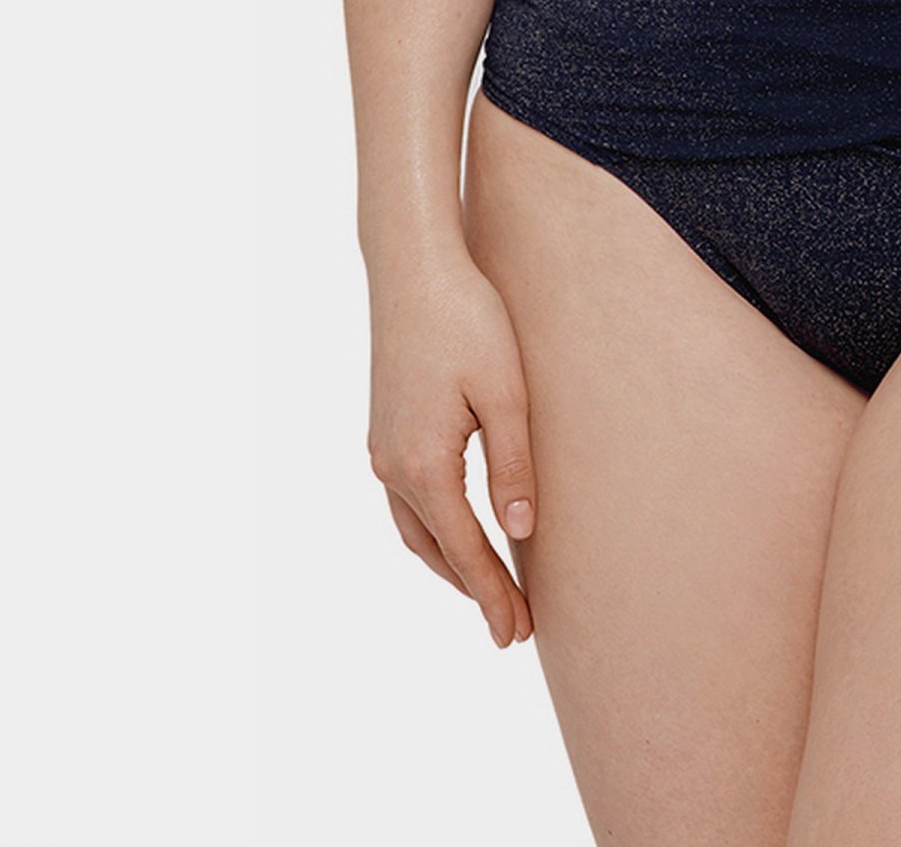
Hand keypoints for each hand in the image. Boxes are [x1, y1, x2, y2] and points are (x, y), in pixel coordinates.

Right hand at [365, 250, 538, 647]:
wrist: (412, 265)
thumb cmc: (468, 319)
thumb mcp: (505, 392)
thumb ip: (513, 465)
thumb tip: (519, 534)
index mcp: (423, 464)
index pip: (465, 550)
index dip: (493, 596)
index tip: (519, 634)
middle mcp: (391, 465)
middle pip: (434, 550)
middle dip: (473, 589)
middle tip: (513, 626)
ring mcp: (381, 447)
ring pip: (414, 528)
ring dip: (449, 561)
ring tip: (488, 588)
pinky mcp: (383, 427)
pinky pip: (405, 499)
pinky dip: (432, 527)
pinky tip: (455, 526)